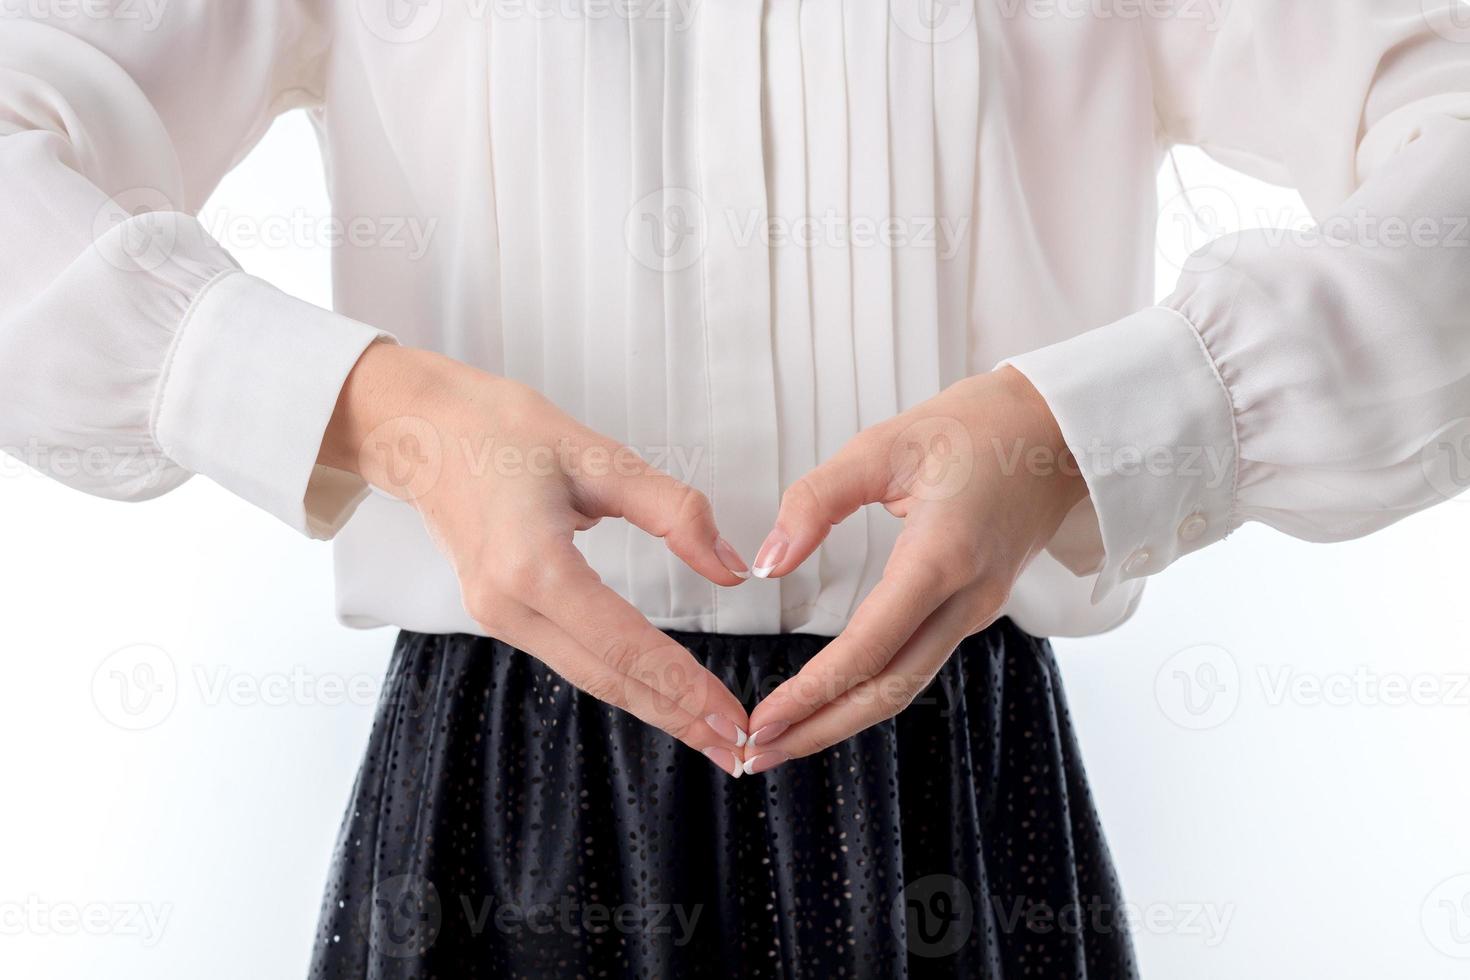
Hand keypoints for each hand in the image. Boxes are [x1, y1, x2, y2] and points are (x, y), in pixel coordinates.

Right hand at [319, 344, 754, 776]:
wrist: (421, 428)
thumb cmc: (502, 431)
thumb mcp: (599, 456)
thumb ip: (673, 512)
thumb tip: (731, 569)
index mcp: (533, 567)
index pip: (626, 644)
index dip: (685, 687)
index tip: (733, 719)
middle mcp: (508, 606)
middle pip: (608, 679)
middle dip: (676, 717)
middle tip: (738, 752)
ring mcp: (496, 615)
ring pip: (589, 675)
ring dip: (651, 706)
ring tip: (707, 733)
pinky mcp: (497, 612)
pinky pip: (570, 657)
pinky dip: (620, 679)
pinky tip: (656, 693)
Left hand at [740, 367, 1087, 773]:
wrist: (1061, 431)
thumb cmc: (979, 427)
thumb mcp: (885, 445)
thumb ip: (817, 500)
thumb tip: (770, 560)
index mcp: (942, 558)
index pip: (869, 648)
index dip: (811, 693)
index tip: (762, 719)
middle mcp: (965, 599)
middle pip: (887, 691)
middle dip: (819, 731)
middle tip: (755, 754)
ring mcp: (976, 610)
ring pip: (905, 686)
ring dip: (841, 719)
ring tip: (783, 739)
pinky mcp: (974, 608)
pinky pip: (917, 664)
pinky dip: (869, 692)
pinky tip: (831, 700)